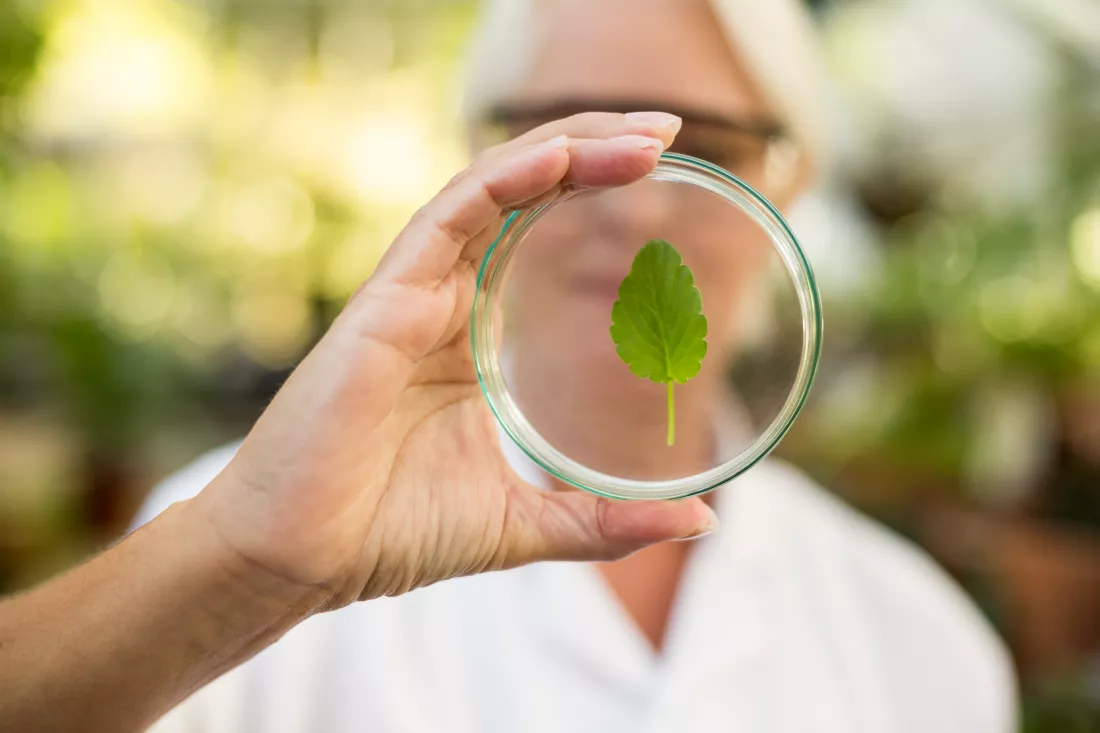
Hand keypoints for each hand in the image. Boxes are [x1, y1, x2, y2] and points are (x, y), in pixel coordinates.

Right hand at [189, 111, 717, 609]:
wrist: (303, 563)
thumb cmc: (393, 534)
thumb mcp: (527, 522)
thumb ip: (608, 519)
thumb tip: (703, 518)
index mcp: (470, 339)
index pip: (537, 237)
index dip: (594, 192)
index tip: (666, 171)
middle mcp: (443, 302)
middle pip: (523, 198)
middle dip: (595, 151)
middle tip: (668, 130)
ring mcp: (412, 295)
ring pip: (491, 192)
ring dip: (567, 150)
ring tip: (644, 137)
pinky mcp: (384, 303)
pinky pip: (448, 219)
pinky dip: (502, 180)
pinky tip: (561, 155)